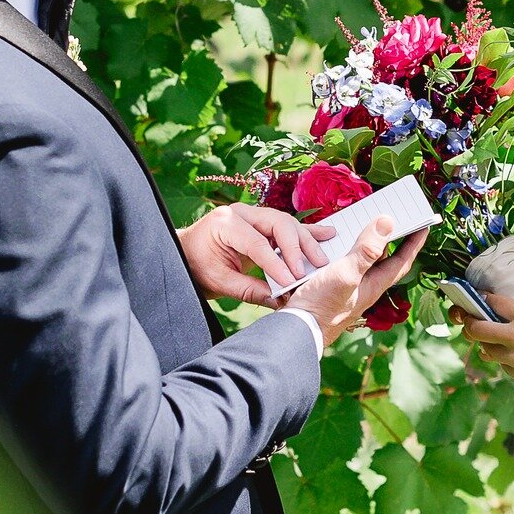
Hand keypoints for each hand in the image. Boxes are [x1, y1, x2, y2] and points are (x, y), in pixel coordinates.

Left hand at [178, 205, 333, 306]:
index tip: (291, 282)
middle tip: (309, 271)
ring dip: (306, 242)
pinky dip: (307, 232)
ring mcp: (253, 215)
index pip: (257, 243)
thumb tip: (279, 300)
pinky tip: (328, 234)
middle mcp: (241, 213)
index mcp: (226, 223)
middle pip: (279, 224)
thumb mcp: (218, 282)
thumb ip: (249, 290)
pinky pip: (287, 227)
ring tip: (321, 260)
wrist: (185, 254)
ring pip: (287, 224)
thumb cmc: (197, 267)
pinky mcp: (262, 223)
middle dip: (296, 249)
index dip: (277, 263)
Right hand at [285, 217, 429, 345]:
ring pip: (363, 259)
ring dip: (366, 241)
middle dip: (392, 238)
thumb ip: (366, 250)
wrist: (296, 329)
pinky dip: (345, 248)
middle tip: (397, 217)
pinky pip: (344, 262)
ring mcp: (348, 286)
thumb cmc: (322, 307)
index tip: (425, 225)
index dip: (415, 243)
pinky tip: (335, 241)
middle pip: (384, 258)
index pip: (402, 261)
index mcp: (374, 284)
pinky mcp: (331, 285)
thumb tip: (388, 223)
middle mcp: (364, 285)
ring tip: (366, 221)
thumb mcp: (346, 274)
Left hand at [458, 281, 513, 395]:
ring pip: (486, 351)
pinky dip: (504, 362)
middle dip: (469, 325)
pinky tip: (511, 359)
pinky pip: (503, 367)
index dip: (483, 299)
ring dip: (485, 346)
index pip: (493, 303)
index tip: (479, 300)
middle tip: (470, 323)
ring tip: (490, 343)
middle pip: (477, 329)